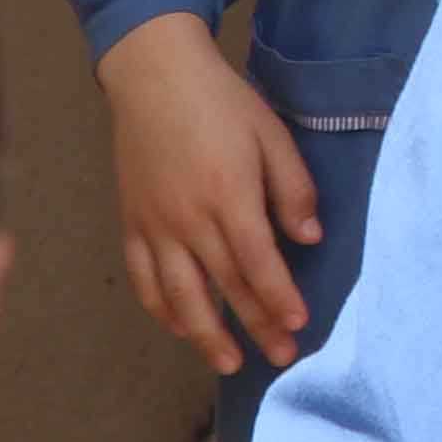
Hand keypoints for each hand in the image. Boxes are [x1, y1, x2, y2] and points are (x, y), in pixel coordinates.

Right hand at [103, 12, 321, 375]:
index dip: (279, 299)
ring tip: (230, 363)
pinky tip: (181, 327)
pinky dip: (162, 310)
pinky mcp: (131, 225)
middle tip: (282, 358)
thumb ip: (292, 188)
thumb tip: (310, 238)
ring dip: (206, 335)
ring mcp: (155, 227)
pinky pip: (144, 280)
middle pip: (226, 287)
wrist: (155, 78)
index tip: (300, 325)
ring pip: (179, 296)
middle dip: (257, 326)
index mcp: (229, 195)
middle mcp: (189, 220)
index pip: (259, 263)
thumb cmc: (222, 103)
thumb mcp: (271, 134)